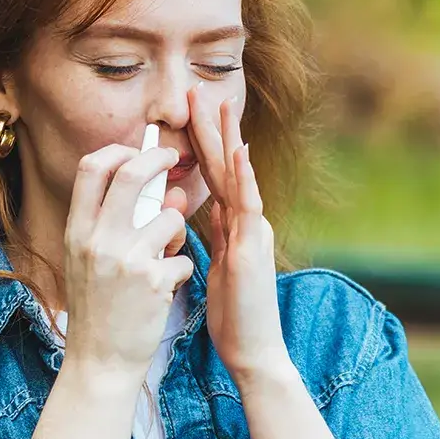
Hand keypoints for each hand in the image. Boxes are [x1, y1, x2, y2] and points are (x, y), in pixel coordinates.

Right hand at [61, 142, 193, 380]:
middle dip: (157, 159)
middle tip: (172, 158)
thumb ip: (119, 224)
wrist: (101, 362)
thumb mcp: (90, 261)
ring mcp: (126, 260)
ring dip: (178, 231)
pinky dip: (181, 270)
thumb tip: (165, 191)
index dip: (117, 151)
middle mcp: (98, 240)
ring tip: (167, 254)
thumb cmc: (98, 308)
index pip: (91, 168)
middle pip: (131, 175)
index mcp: (77, 232)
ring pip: (170, 217)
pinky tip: (165, 289)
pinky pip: (183, 257)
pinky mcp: (154, 281)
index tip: (135, 152)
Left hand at [187, 84, 289, 379]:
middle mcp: (245, 221)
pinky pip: (249, 207)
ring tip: (220, 103)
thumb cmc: (233, 314)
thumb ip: (210, 236)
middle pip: (224, 164)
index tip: (186, 109)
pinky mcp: (252, 249)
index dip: (200, 140)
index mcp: (233, 224)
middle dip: (211, 125)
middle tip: (198, 87)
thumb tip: (197, 213)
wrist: (252, 350)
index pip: (211, 173)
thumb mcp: (215, 265)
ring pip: (238, 176)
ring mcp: (252, 232)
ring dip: (229, 137)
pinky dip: (244, 177)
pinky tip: (239, 151)